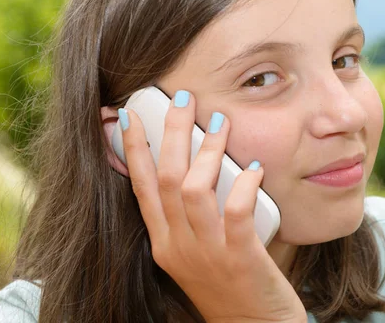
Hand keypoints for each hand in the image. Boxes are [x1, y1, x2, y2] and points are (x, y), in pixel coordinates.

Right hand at [118, 90, 305, 322]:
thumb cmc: (229, 287)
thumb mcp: (198, 253)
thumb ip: (192, 217)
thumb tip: (200, 168)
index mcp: (164, 244)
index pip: (141, 188)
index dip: (134, 149)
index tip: (130, 116)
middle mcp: (178, 247)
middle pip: (165, 179)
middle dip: (171, 133)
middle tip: (183, 98)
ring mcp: (207, 255)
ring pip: (194, 190)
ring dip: (207, 151)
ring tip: (220, 122)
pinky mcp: (240, 260)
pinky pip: (237, 213)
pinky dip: (244, 185)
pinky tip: (254, 167)